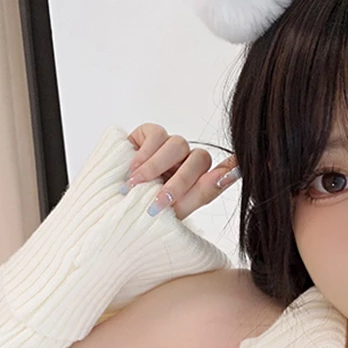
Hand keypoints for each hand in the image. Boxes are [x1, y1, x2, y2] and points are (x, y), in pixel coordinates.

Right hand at [121, 123, 240, 220]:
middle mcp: (186, 161)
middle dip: (179, 182)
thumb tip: (236, 171)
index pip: (218, 173)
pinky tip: (132, 171)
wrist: (111, 211)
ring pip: (178, 144)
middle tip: (159, 202)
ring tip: (137, 186)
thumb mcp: (176, 211)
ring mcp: (169, 147)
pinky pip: (156, 134)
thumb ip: (204, 191)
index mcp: (198, 182)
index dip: (225, 171)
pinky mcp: (148, 135)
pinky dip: (144, 154)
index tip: (235, 170)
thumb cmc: (144, 213)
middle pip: (199, 159)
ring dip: (156, 167)